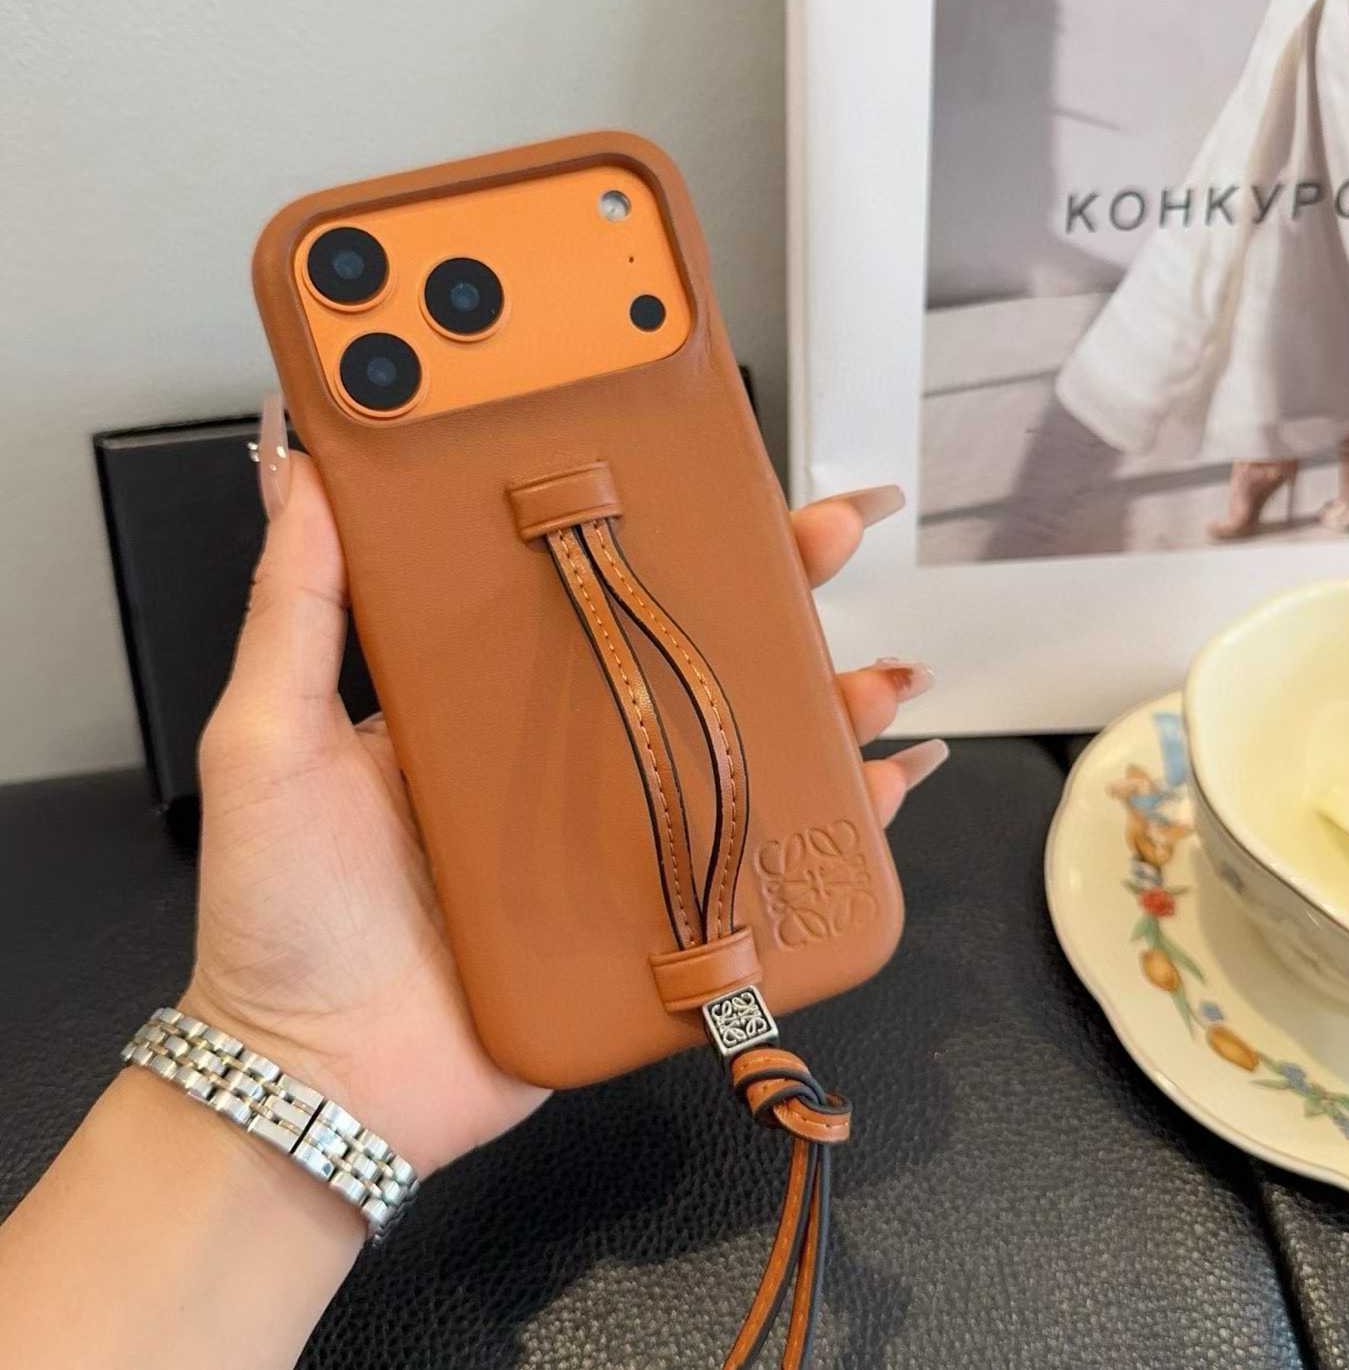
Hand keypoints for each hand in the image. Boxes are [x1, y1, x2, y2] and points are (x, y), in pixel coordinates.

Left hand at [187, 453, 941, 1176]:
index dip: (660, 522)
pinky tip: (891, 781)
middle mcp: (570, 750)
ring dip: (831, 698)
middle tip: (840, 530)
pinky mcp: (654, 914)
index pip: (593, 584)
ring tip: (885, 670)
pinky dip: (840, 818)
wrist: (319, 1080)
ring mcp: (620, 831)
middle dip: (779, 587)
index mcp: (492, 694)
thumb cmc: (281, 909)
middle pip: (693, 649)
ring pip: (747, 743)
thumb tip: (300, 458)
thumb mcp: (268, 738)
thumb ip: (293, 606)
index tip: (713, 462)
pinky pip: (761, 855)